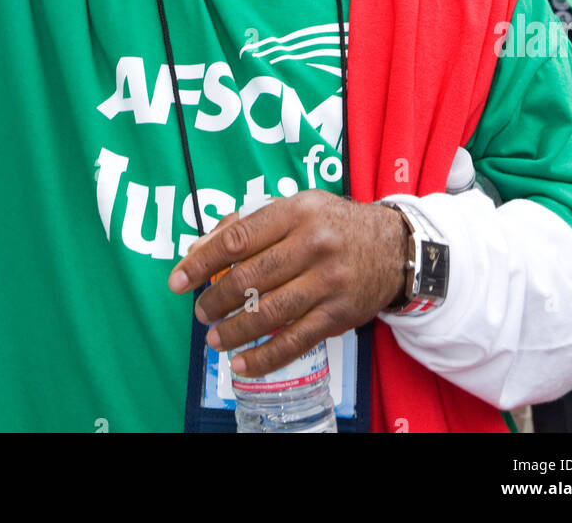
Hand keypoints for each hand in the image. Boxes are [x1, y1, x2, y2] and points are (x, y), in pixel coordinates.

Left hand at [167, 191, 407, 376]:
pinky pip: (295, 341)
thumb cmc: (333, 224)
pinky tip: (242, 364)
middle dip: (215, 300)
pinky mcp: (339, 315)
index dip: (202, 262)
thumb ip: (249, 223)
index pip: (237, 238)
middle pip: (250, 278)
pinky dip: (264, 356)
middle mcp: (312, 244)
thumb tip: (200, 248)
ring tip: (214, 338)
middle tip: (200, 312)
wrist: (393, 246)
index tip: (178, 280)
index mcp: (296, 212)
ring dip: (234, 330)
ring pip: (268, 313)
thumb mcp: (296, 207)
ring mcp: (327, 282)